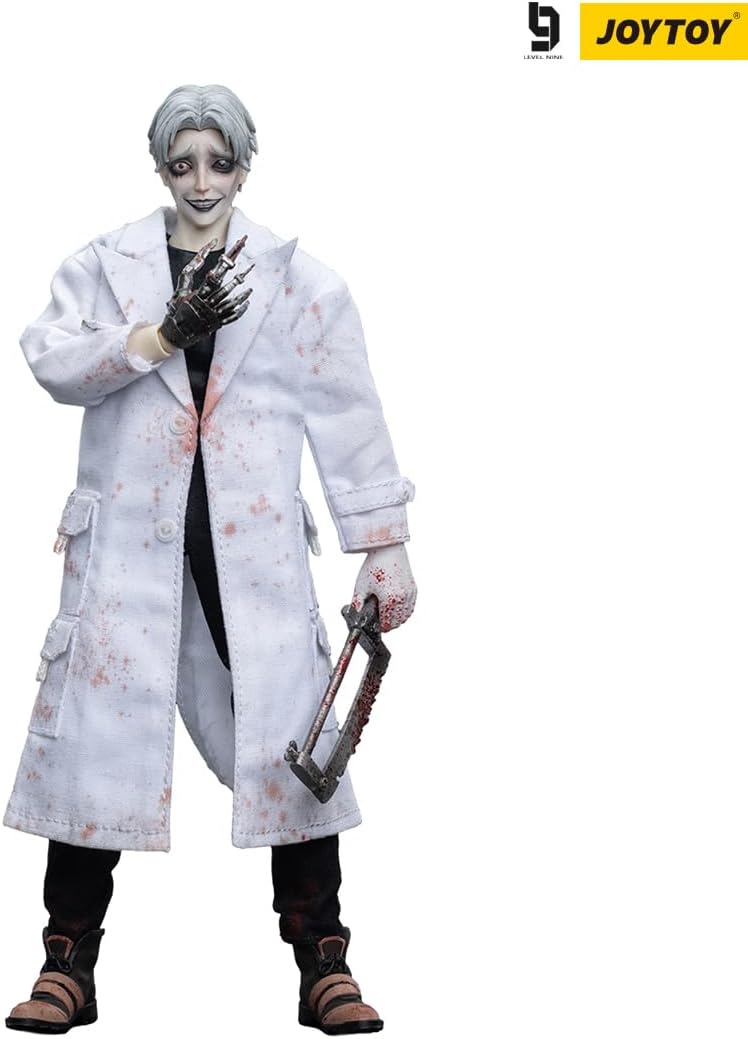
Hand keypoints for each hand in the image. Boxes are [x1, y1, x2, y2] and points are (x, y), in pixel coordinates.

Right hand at [159, 235, 253, 349]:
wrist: (176, 334)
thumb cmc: (177, 312)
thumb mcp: (179, 293)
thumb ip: (188, 278)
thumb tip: (199, 264)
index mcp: (197, 297)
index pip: (212, 279)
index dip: (221, 269)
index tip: (228, 260)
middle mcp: (207, 306)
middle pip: (225, 290)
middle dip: (236, 280)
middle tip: (246, 272)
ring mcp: (213, 316)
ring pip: (231, 304)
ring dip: (242, 296)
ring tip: (249, 289)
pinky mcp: (217, 324)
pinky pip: (232, 317)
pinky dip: (240, 310)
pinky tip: (246, 303)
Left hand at [351, 544, 416, 632]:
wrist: (388, 549)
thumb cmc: (374, 565)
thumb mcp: (361, 586)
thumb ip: (357, 604)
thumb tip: (355, 616)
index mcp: (389, 600)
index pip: (387, 624)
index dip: (381, 628)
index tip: (376, 626)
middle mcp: (402, 598)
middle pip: (398, 623)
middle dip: (389, 624)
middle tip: (381, 621)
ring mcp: (409, 593)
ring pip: (406, 616)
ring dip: (398, 618)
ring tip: (388, 614)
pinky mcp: (413, 588)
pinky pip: (411, 606)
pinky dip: (405, 610)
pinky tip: (397, 607)